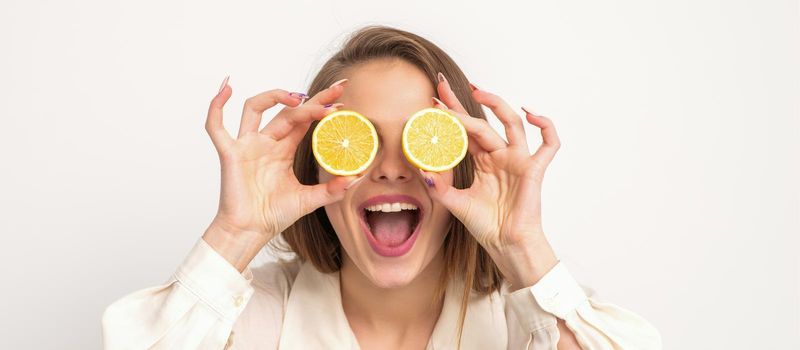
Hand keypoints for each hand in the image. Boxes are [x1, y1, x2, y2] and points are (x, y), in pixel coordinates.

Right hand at [202, 78, 356, 269]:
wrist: (251, 232)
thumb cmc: (274, 215)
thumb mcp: (309, 200)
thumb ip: (332, 189)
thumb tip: (356, 178)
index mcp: (283, 149)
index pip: (303, 120)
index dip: (321, 108)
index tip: (342, 100)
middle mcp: (265, 142)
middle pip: (287, 110)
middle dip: (312, 100)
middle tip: (337, 91)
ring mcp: (247, 145)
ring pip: (255, 107)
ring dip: (274, 96)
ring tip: (299, 97)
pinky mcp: (230, 154)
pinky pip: (216, 127)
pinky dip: (216, 107)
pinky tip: (224, 89)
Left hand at [419, 75, 560, 286]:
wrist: (506, 244)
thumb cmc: (487, 225)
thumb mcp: (455, 203)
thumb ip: (440, 187)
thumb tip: (421, 170)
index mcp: (483, 161)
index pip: (465, 131)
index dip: (450, 115)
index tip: (432, 101)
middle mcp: (500, 155)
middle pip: (482, 121)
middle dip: (462, 104)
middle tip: (442, 89)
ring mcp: (518, 160)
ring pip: (511, 123)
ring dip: (497, 104)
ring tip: (477, 92)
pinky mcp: (534, 169)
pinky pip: (549, 144)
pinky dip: (545, 126)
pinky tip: (531, 114)